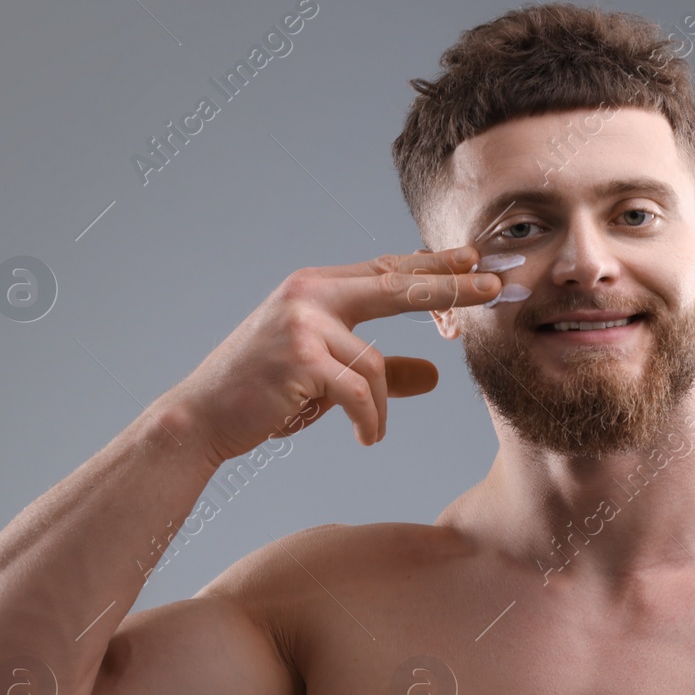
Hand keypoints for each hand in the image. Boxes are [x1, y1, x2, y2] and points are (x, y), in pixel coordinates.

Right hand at [163, 245, 500, 462]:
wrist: (199, 417)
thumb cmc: (264, 394)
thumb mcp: (327, 375)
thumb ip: (383, 370)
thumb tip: (434, 374)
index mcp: (316, 288)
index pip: (386, 270)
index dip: (432, 264)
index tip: (473, 256)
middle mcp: (310, 294)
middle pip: (397, 286)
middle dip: (450, 287)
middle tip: (495, 285)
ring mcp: (303, 323)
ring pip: (378, 365)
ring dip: (381, 408)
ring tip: (371, 433)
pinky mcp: (302, 358)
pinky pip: (362, 394)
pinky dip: (371, 422)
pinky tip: (366, 439)